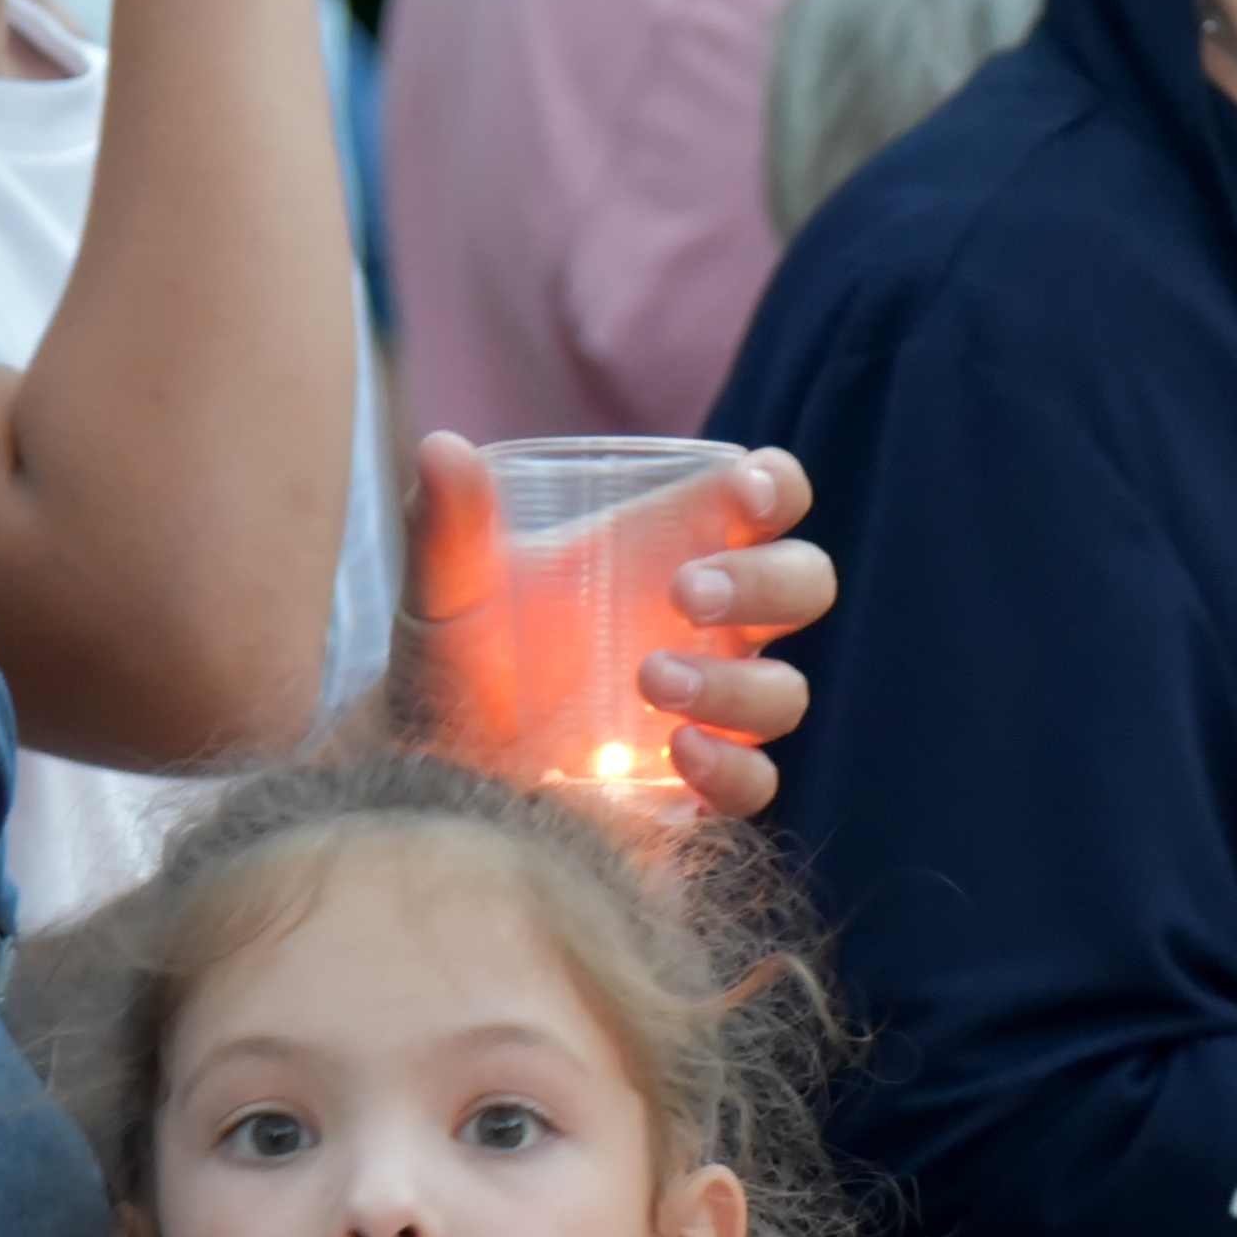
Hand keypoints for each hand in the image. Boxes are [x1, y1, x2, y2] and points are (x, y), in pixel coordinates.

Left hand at [391, 433, 836, 819]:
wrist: (433, 768)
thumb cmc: (455, 658)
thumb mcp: (446, 588)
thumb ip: (448, 522)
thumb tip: (441, 449)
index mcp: (670, 548)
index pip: (767, 500)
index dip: (778, 487)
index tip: (748, 495)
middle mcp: (708, 627)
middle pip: (803, 584)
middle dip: (764, 582)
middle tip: (686, 591)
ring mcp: (711, 709)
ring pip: (785, 690)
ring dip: (735, 683)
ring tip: (650, 680)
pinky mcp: (696, 787)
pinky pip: (755, 781)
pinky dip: (733, 768)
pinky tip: (678, 754)